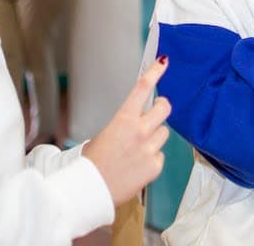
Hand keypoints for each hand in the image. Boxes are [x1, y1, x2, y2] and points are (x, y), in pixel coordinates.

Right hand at [83, 58, 170, 205]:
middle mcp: (140, 131)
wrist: (89, 191)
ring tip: (137, 149)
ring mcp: (149, 149)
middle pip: (164, 107)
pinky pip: (160, 155)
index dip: (155, 72)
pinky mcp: (155, 166)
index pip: (142, 88)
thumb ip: (125, 124)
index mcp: (124, 120)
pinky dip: (152, 158)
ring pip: (164, 132)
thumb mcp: (104, 135)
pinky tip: (137, 166)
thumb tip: (137, 119)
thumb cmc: (92, 163)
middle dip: (161, 107)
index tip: (163, 62)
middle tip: (155, 112)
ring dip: (155, 136)